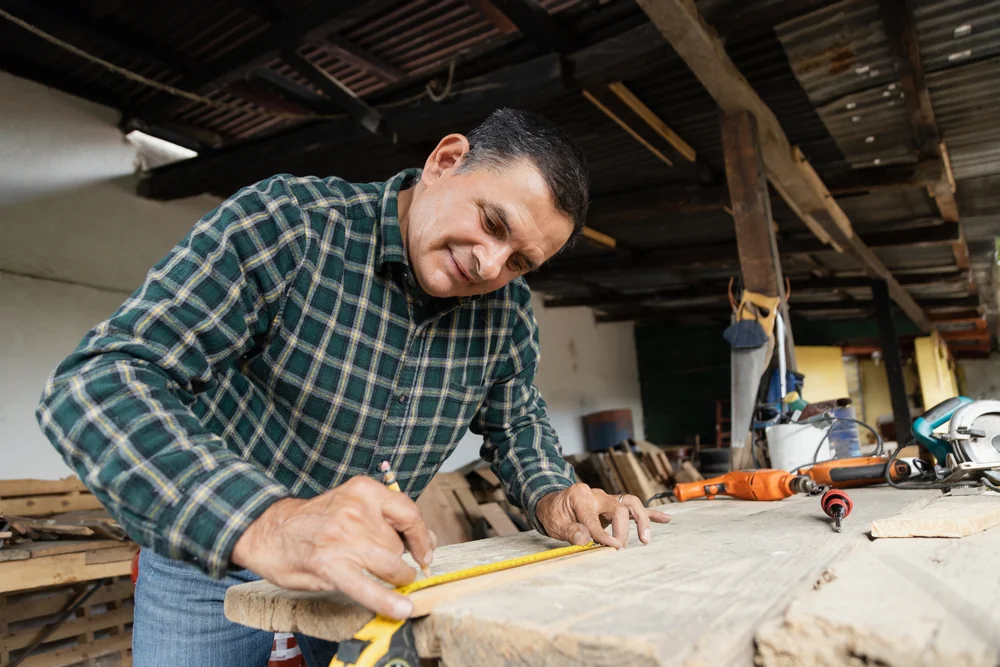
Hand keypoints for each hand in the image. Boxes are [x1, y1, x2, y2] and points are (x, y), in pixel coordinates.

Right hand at [231, 476, 434, 620]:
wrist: (270, 531)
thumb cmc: (318, 520)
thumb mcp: (352, 504)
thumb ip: (388, 518)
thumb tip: (427, 540)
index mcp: (363, 490)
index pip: (409, 514)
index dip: (422, 537)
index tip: (425, 553)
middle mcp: (356, 512)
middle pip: (398, 544)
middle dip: (397, 557)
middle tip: (380, 560)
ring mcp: (344, 540)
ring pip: (391, 565)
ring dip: (395, 577)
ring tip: (385, 578)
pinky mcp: (331, 567)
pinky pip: (367, 587)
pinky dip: (386, 600)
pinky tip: (401, 608)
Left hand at [534, 483, 670, 548]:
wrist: (552, 503)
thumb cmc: (554, 513)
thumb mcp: (555, 523)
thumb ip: (571, 531)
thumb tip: (587, 540)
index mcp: (580, 496)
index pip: (594, 518)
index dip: (602, 535)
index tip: (612, 548)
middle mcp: (597, 494)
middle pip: (619, 507)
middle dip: (623, 530)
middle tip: (621, 549)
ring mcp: (607, 499)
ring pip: (631, 503)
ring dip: (642, 520)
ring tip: (646, 539)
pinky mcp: (614, 506)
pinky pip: (635, 508)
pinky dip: (651, 514)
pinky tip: (666, 519)